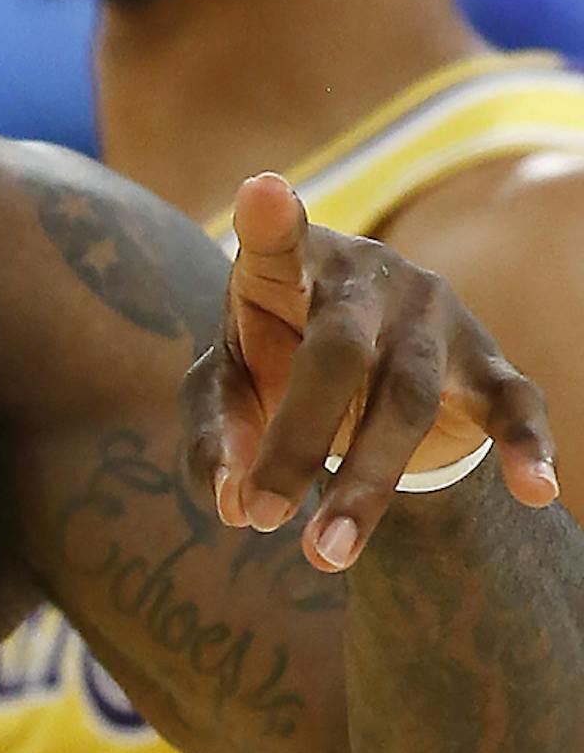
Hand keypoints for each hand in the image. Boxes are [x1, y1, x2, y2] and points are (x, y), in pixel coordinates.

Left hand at [185, 171, 559, 570]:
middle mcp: (369, 279)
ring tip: (326, 555)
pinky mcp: (484, 360)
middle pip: (338, 353)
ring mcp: (432, 316)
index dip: (271, 223)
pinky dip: (527, 446)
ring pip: (406, 397)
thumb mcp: (226, 389)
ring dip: (366, 482)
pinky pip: (512, 401)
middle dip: (298, 440)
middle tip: (262, 520)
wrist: (359, 363)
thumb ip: (215, 436)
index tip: (262, 197)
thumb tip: (233, 502)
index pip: (276, 244)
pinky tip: (537, 491)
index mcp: (291, 267)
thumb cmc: (274, 360)